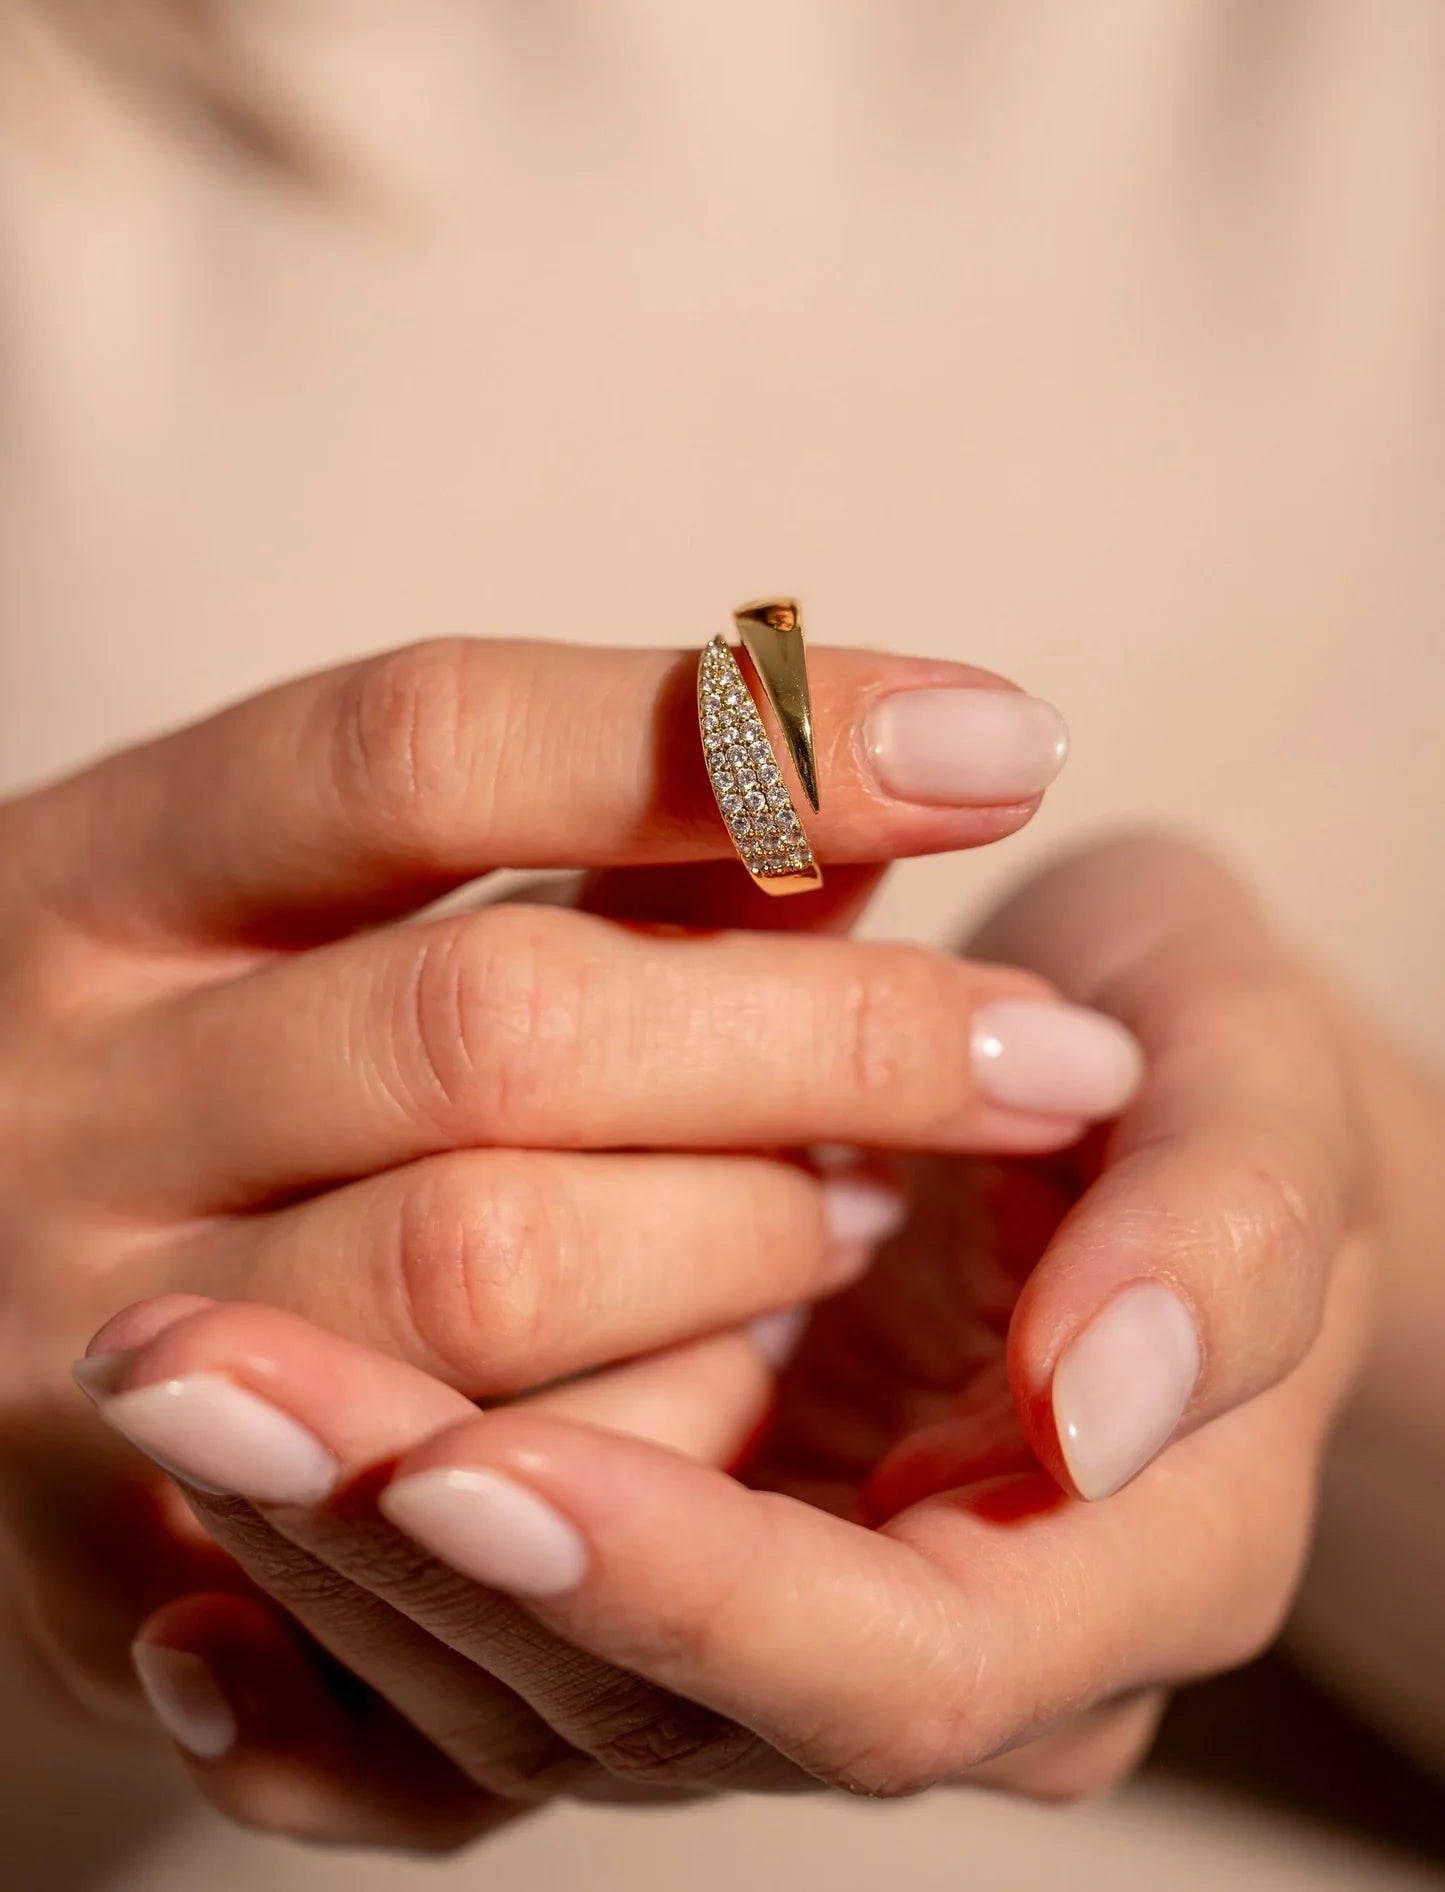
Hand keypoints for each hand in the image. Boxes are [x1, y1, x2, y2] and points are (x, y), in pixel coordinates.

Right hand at [0, 633, 1094, 1724]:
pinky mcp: (113, 1559)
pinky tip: (749, 1389)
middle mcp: (56, 1090)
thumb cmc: (202, 1060)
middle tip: (1049, 1051)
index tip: (1000, 738)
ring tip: (882, 1213)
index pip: (428, 745)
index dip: (735, 739)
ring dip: (755, 1236)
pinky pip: (461, 1507)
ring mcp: (71, 1332)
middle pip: (498, 1022)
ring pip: (490, 1270)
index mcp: (102, 872)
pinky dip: (656, 1440)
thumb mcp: (320, 911)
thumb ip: (581, 844)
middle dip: (831, 1033)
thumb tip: (882, 757)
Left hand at [81, 835, 1382, 1849]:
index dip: (681, 1591)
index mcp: (1116, 1569)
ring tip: (159, 1383)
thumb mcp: (1262, 1094)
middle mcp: (918, 1641)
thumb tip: (1101, 1402)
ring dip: (326, 1554)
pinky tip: (175, 1615)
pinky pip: (467, 1710)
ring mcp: (764, 1627)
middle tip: (193, 1382)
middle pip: (655, 1707)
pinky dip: (321, 1690)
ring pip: (526, 1698)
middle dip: (422, 1563)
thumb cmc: (1195, 1073)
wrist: (1121, 1086)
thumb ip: (1224, 1235)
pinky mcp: (653, 1571)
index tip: (472, 1464)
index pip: (885, 1665)